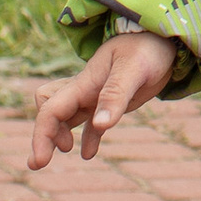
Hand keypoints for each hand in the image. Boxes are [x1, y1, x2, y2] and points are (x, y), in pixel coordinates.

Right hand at [29, 33, 181, 168]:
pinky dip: (88, 138)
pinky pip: (92, 123)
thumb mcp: (133, 69)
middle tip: (38, 164)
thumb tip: (101, 126)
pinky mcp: (112, 102)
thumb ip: (115, 95)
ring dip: (57, 137)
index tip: (40, 160)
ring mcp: (96, 96)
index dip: (41, 135)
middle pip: (51, 114)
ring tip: (54, 156)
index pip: (51, 110)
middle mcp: (84, 90)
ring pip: (66, 118)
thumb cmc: (147, 48)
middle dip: (41, 137)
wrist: (162, 37)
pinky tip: (89, 154)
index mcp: (84, 83)